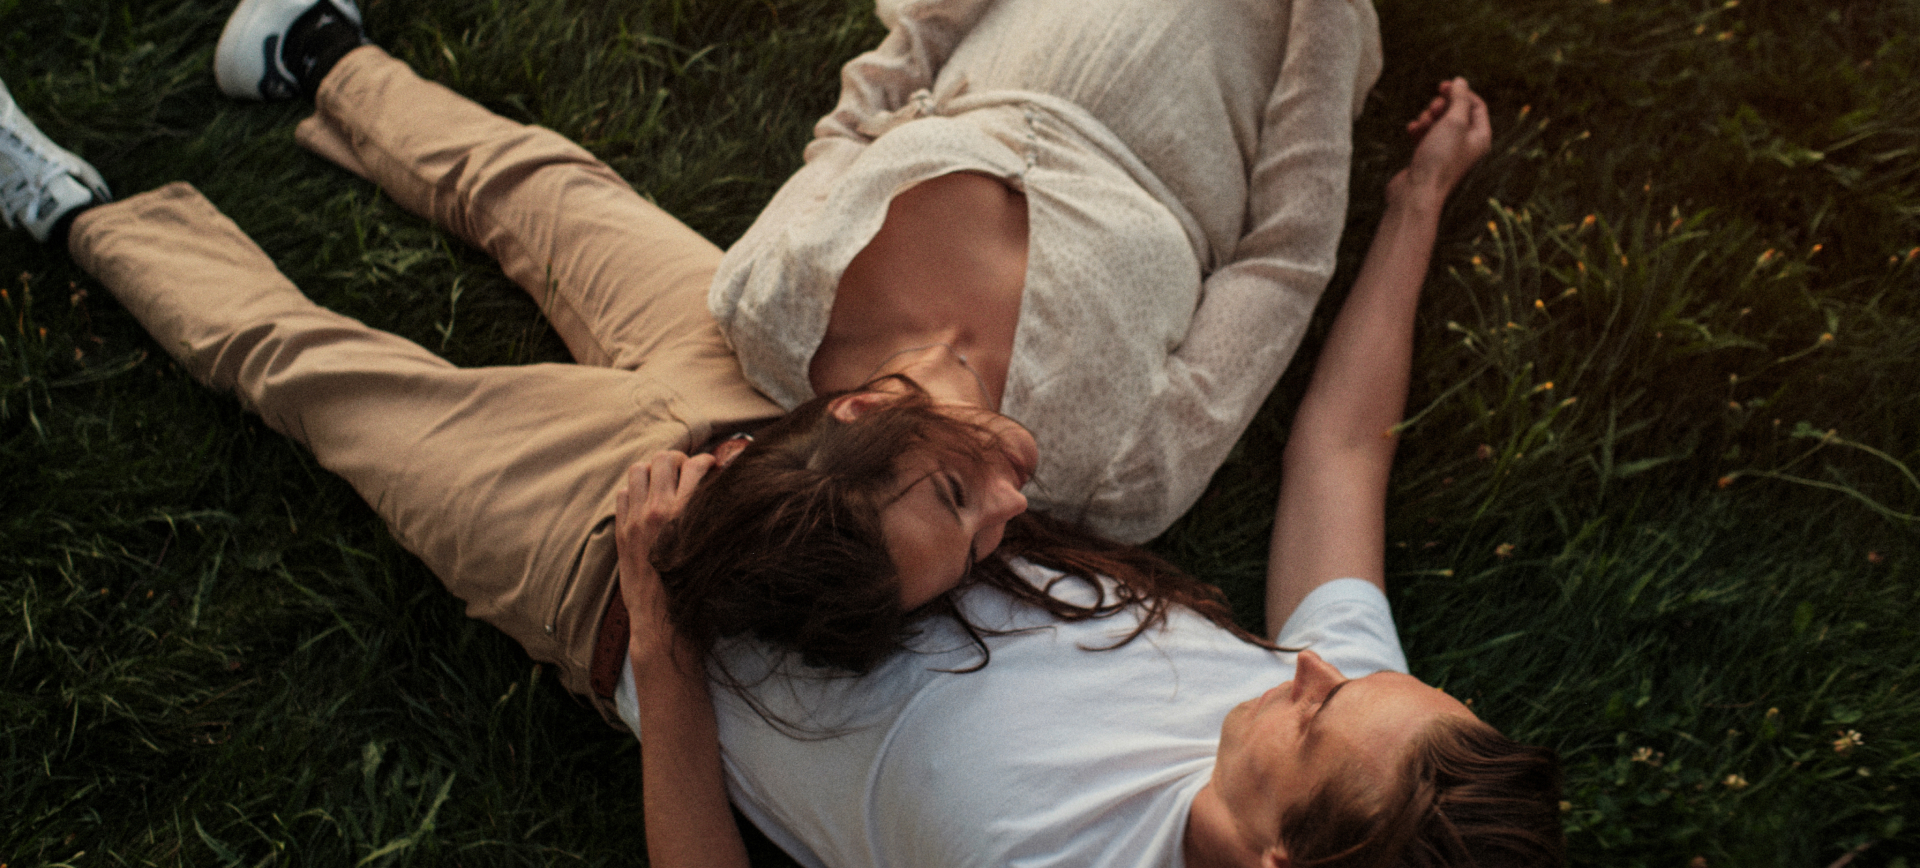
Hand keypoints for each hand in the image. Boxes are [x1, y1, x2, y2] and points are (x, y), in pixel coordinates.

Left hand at [614, 450, 717, 667]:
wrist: (663, 622)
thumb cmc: (696, 590)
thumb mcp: (711, 548)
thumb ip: (712, 517)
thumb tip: (722, 493)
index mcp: (684, 514)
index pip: (695, 466)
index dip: (707, 461)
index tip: (712, 468)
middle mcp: (657, 511)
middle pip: (663, 459)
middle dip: (678, 460)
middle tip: (687, 472)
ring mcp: (635, 520)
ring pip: (638, 470)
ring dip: (654, 471)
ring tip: (665, 482)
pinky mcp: (622, 532)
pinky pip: (623, 493)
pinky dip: (634, 490)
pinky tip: (647, 502)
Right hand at [1388, 77, 1493, 209]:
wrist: (1416, 193)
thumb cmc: (1439, 158)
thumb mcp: (1454, 122)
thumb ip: (1459, 98)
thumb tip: (1461, 81)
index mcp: (1480, 137)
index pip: (1476, 106)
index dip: (1461, 93)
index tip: (1443, 86)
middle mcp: (1466, 145)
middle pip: (1456, 112)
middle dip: (1442, 106)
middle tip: (1433, 109)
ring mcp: (1447, 152)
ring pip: (1438, 122)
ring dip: (1428, 117)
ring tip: (1422, 124)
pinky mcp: (1428, 157)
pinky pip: (1425, 135)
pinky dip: (1419, 129)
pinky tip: (1412, 131)